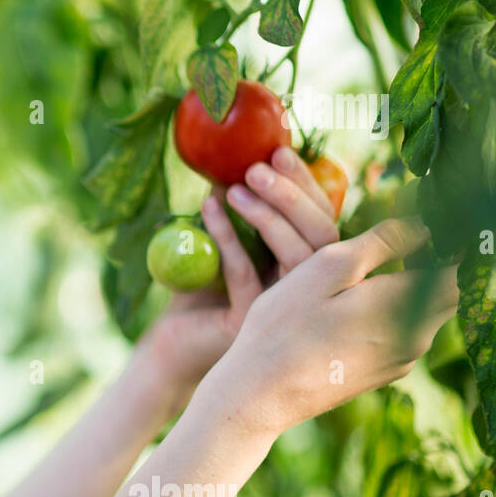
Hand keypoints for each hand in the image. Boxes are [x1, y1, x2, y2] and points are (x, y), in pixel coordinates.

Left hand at [137, 145, 341, 414]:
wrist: (171, 345)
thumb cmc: (199, 292)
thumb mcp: (222, 241)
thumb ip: (237, 210)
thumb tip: (239, 160)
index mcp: (308, 269)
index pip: (323, 220)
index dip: (307, 185)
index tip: (281, 151)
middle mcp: (310, 292)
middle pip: (324, 237)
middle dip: (294, 195)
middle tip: (260, 166)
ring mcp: (287, 313)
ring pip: (297, 258)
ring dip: (267, 214)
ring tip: (235, 186)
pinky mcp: (252, 324)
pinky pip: (245, 274)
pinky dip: (226, 237)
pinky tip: (207, 210)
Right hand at [216, 216, 459, 437]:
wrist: (259, 395)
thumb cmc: (284, 327)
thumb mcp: (326, 269)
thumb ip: (382, 243)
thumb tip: (427, 224)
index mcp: (406, 304)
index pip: (459, 264)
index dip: (452, 239)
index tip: (431, 219)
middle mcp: (416, 336)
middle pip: (447, 289)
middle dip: (434, 261)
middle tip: (404, 237)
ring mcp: (401, 359)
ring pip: (425, 312)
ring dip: (409, 288)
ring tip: (369, 272)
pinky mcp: (383, 373)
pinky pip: (403, 332)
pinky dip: (391, 312)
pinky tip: (352, 308)